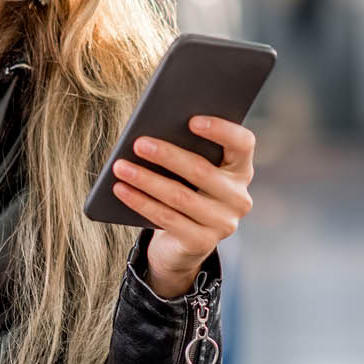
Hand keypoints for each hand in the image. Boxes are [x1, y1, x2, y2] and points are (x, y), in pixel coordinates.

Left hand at [110, 115, 254, 297]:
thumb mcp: (190, 172)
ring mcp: (223, 223)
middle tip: (138, 143)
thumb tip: (152, 133)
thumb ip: (185, 151)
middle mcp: (238, 197)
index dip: (221, 130)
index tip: (191, 120)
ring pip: (180, 196)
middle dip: (167, 155)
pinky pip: (166, 218)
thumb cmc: (185, 192)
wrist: (182, 243)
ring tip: (120, 166)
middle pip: (202, 171)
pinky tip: (121, 189)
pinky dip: (140, 202)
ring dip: (146, 179)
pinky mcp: (202, 242)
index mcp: (240, 170)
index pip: (242, 144)